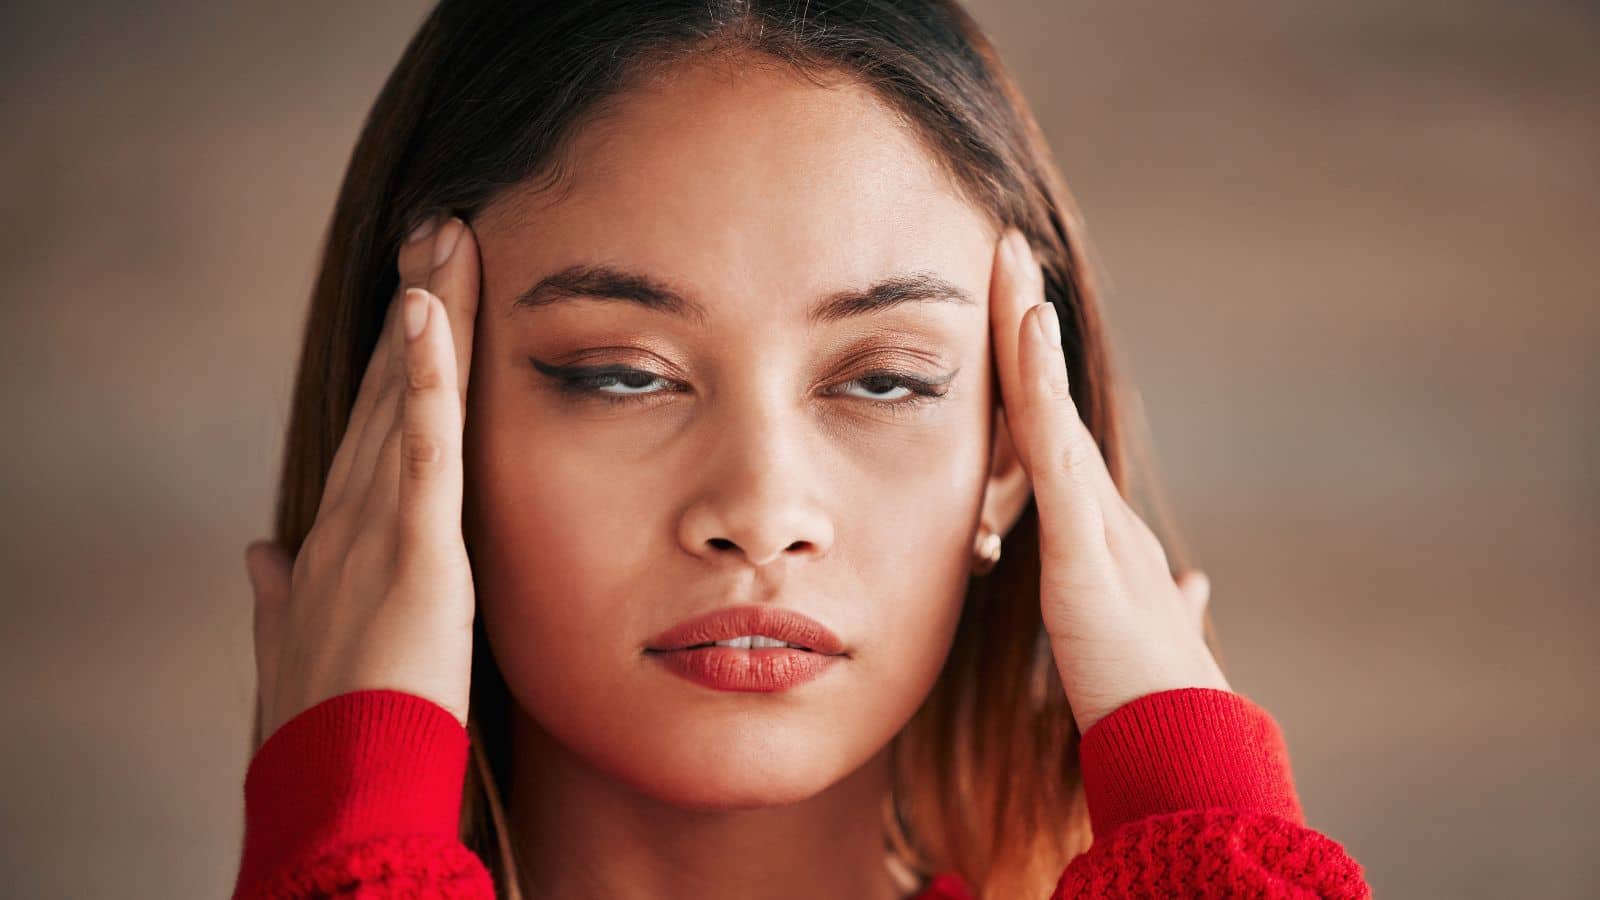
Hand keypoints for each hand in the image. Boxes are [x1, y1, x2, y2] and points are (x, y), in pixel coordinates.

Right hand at [243, 215, 480, 748]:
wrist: (335, 792)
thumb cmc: (330, 728)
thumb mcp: (301, 647)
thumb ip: (280, 596)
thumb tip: (259, 554)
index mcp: (337, 538)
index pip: (377, 428)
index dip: (399, 359)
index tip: (418, 294)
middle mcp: (349, 518)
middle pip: (392, 393)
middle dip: (419, 308)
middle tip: (440, 228)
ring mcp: (376, 530)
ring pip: (408, 401)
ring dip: (430, 315)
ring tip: (447, 236)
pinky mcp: (413, 553)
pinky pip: (424, 451)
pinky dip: (429, 379)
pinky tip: (430, 311)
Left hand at [988, 228, 1229, 736]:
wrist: (1188, 753)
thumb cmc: (1159, 703)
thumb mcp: (1144, 638)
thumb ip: (1166, 603)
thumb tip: (1196, 584)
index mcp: (1099, 531)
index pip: (1053, 433)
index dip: (1031, 370)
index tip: (1012, 306)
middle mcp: (1103, 513)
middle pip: (1053, 402)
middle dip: (1028, 324)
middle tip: (1008, 250)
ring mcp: (1098, 526)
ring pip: (1055, 412)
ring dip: (1030, 336)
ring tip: (1011, 266)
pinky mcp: (1087, 552)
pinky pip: (1055, 456)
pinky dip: (1040, 390)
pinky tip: (1029, 332)